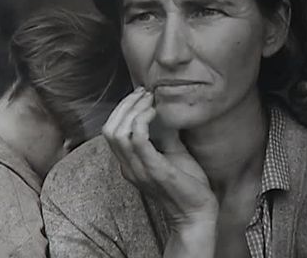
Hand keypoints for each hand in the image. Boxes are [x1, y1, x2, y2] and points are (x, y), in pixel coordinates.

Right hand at [102, 87, 217, 230]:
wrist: (197, 214)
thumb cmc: (187, 184)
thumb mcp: (172, 154)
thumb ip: (164, 135)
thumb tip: (165, 110)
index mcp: (129, 164)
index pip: (111, 131)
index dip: (122, 109)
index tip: (141, 95)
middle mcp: (128, 167)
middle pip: (109, 129)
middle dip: (125, 105)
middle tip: (144, 92)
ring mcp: (139, 170)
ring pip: (118, 133)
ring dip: (133, 109)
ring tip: (150, 99)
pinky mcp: (154, 170)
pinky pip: (138, 140)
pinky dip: (143, 120)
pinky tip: (155, 112)